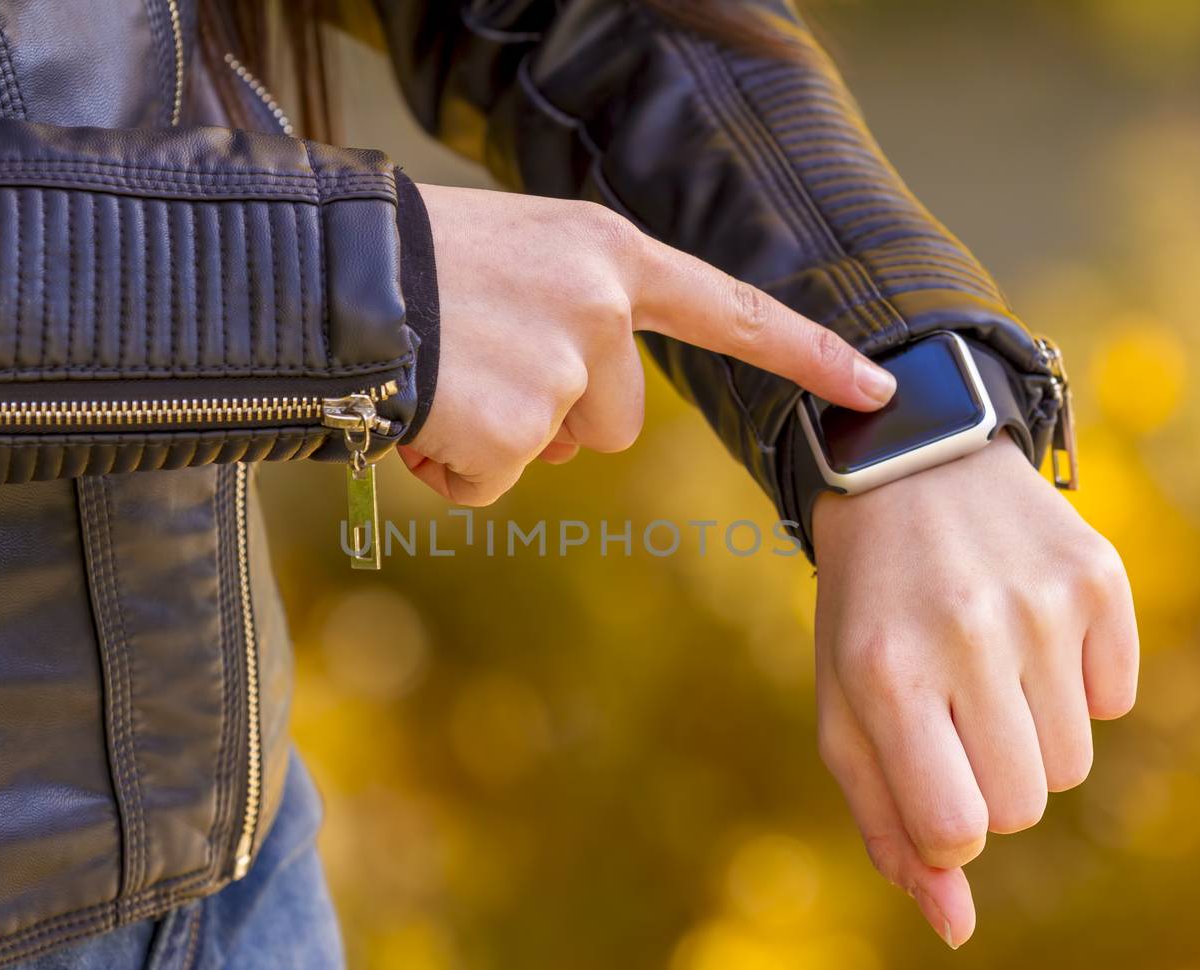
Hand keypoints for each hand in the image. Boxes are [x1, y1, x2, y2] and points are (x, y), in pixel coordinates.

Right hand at [399, 184, 897, 503]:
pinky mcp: (516, 430)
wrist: (321, 270)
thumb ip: (578, 316)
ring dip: (492, 438)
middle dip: (550, 419)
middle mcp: (601, 309)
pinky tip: (412, 409)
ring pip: (550, 454)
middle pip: (611, 421)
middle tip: (471, 366)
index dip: (805, 353)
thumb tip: (584, 427)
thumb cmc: (411, 261)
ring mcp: (562, 371)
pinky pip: (488, 484)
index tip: (878, 390)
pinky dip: (447, 464)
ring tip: (433, 377)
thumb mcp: (519, 256)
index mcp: (609, 254)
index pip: (728, 309)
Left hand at [812, 437, 1137, 947]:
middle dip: (987, 781)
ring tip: (987, 663)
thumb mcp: (846, 712)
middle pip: (1023, 806)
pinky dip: (1081, 684)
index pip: (959, 831)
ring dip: (1031, 734)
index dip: (950, 827)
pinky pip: (1118, 698)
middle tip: (952, 708)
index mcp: (886, 676)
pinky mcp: (1099, 575)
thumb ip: (888, 828)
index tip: (933, 778)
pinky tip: (1030, 629)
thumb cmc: (868, 612)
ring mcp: (1040, 603)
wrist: (909, 466)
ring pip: (1073, 763)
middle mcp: (966, 635)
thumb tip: (955, 929)